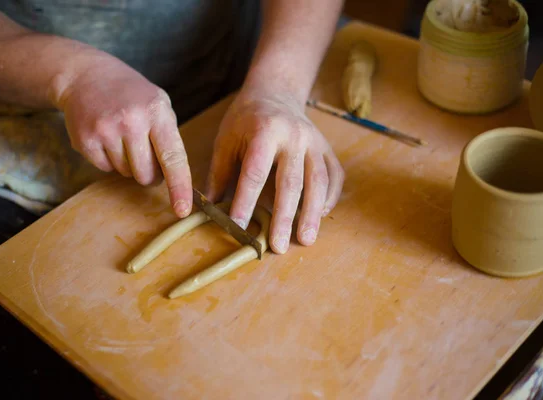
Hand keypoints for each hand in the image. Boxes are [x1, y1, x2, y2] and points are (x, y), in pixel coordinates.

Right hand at [57, 56, 191, 217]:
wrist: (86, 74)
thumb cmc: (132, 95)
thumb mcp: (159, 104)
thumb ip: (169, 139)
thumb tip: (174, 181)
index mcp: (157, 112)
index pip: (173, 157)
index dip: (179, 187)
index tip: (182, 210)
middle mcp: (131, 121)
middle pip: (147, 175)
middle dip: (149, 173)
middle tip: (144, 151)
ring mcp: (105, 130)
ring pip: (126, 173)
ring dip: (128, 164)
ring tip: (123, 136)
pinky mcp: (84, 139)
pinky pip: (105, 168)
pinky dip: (108, 159)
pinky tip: (106, 136)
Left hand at [206, 89, 343, 253]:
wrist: (276, 92)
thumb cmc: (246, 119)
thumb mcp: (226, 139)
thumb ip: (219, 173)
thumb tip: (209, 210)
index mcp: (264, 130)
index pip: (255, 172)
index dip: (246, 200)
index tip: (239, 226)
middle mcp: (294, 135)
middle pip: (291, 181)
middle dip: (284, 216)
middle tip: (278, 246)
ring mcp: (315, 141)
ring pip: (318, 181)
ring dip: (312, 213)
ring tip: (305, 240)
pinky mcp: (327, 148)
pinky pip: (334, 176)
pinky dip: (330, 198)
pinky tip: (320, 217)